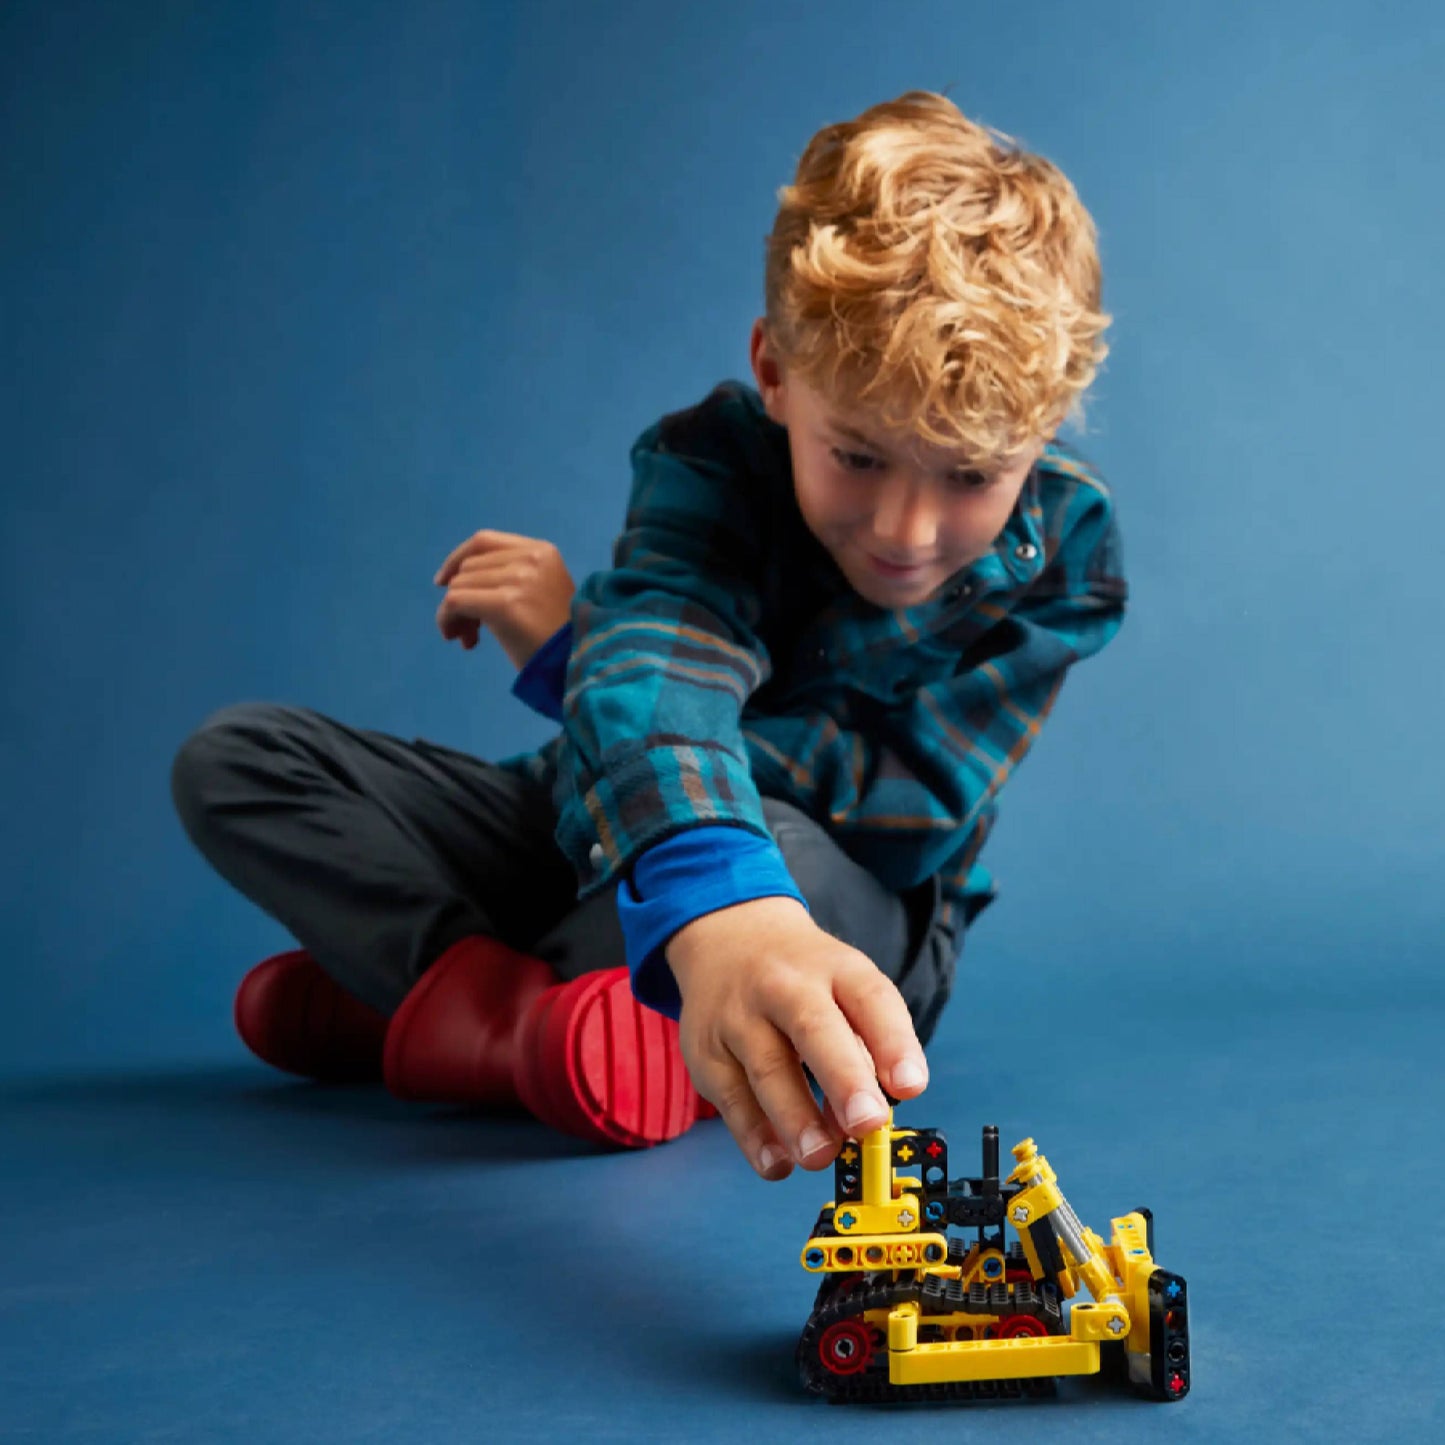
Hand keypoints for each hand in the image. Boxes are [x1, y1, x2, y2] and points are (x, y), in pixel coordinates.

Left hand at [433, 529, 574, 669]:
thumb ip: (507, 575)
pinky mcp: (506, 603)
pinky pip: (454, 603)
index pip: (483, 541)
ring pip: (458, 585)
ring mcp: (519, 579)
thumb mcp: (538, 591)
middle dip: (460, 596)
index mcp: (541, 551)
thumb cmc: (557, 635)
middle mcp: (531, 558)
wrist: (578, 663)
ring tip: (470, 638)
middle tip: (471, 631)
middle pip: (468, 567)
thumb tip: (454, 580)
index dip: (457, 559)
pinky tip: (461, 640)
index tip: (443, 582)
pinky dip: (447, 620)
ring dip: (455, 614)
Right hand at [666, 896, 927, 1181]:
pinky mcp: (706, 1051)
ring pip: (767, 1068)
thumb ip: (865, 1047)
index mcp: (834, 968)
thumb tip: (870, 1123)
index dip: (893, 1042)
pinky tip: (779, 1164)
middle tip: (867, 1124)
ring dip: (796, 1119)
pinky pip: (731, 1099)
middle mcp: (784, 985)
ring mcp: (739, 1016)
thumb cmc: (804, 980)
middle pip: (813, 1027)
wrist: (728, 939)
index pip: (870, 997)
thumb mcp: (844, 986)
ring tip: (821, 1156)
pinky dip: (755, 1136)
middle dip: (843, 1078)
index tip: (911, 1086)